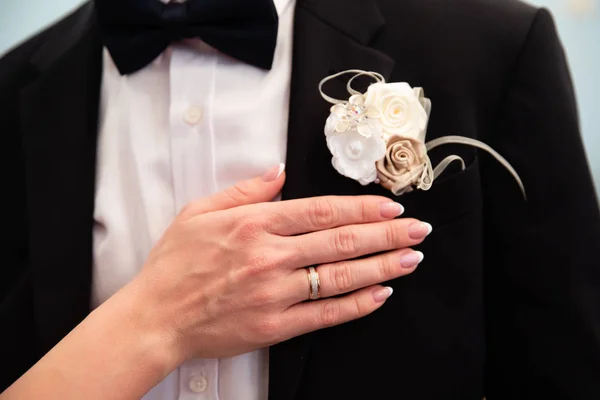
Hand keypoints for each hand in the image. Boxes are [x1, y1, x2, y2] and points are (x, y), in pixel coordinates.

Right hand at [129, 164, 430, 363]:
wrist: (156, 317)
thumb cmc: (175, 263)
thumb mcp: (200, 212)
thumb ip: (244, 191)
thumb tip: (279, 173)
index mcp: (253, 223)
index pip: (321, 210)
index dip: (362, 208)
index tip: (390, 206)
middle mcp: (269, 256)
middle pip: (341, 241)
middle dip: (387, 234)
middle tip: (418, 229)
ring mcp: (274, 294)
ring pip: (340, 277)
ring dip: (382, 266)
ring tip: (411, 259)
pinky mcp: (274, 327)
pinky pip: (324, 315)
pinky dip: (356, 305)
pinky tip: (381, 295)